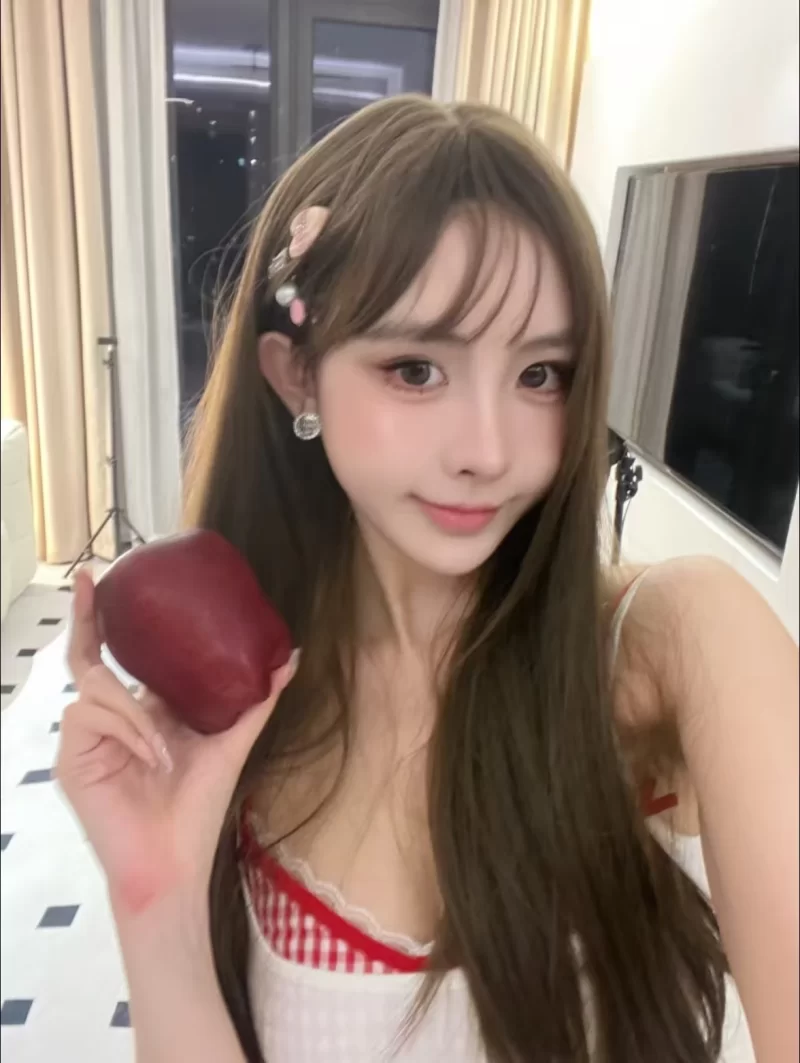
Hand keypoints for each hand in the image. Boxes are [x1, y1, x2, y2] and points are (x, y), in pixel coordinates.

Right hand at [56, 569, 297, 915]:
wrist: (175, 862)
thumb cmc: (198, 807)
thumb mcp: (232, 741)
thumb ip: (257, 697)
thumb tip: (291, 651)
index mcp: (140, 708)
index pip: (117, 654)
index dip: (103, 616)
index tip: (103, 574)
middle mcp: (108, 716)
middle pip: (88, 657)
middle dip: (87, 618)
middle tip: (91, 580)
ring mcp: (85, 738)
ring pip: (95, 686)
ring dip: (136, 713)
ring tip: (167, 749)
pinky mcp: (71, 759)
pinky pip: (91, 718)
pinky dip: (128, 731)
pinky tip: (153, 757)